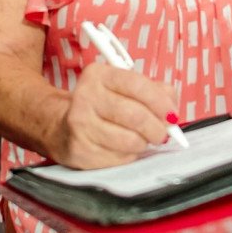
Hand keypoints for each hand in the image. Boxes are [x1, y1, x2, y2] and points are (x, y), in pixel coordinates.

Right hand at [49, 62, 177, 169]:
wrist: (59, 126)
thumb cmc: (101, 105)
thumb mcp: (122, 87)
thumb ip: (152, 90)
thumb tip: (172, 107)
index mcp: (98, 75)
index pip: (137, 85)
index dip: (160, 102)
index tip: (172, 114)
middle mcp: (86, 97)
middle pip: (135, 116)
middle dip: (157, 128)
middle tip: (163, 133)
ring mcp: (80, 125)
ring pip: (130, 140)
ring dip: (144, 143)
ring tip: (143, 139)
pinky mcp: (80, 150)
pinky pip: (119, 158)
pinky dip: (130, 155)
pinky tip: (125, 148)